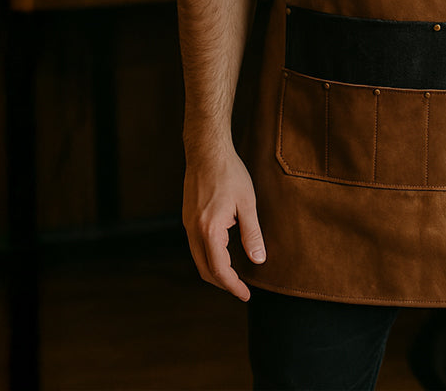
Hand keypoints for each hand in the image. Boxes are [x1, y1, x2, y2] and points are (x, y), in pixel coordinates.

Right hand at [183, 147, 264, 299]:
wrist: (206, 150)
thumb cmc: (229, 173)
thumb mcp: (247, 203)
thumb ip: (252, 234)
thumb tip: (258, 260)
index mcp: (209, 230)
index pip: (220, 269)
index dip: (233, 286)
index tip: (246, 295)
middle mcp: (194, 230)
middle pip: (205, 269)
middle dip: (223, 283)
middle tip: (241, 288)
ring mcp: (187, 224)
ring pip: (198, 258)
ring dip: (215, 270)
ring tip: (234, 274)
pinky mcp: (187, 217)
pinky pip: (195, 245)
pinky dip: (208, 256)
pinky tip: (223, 251)